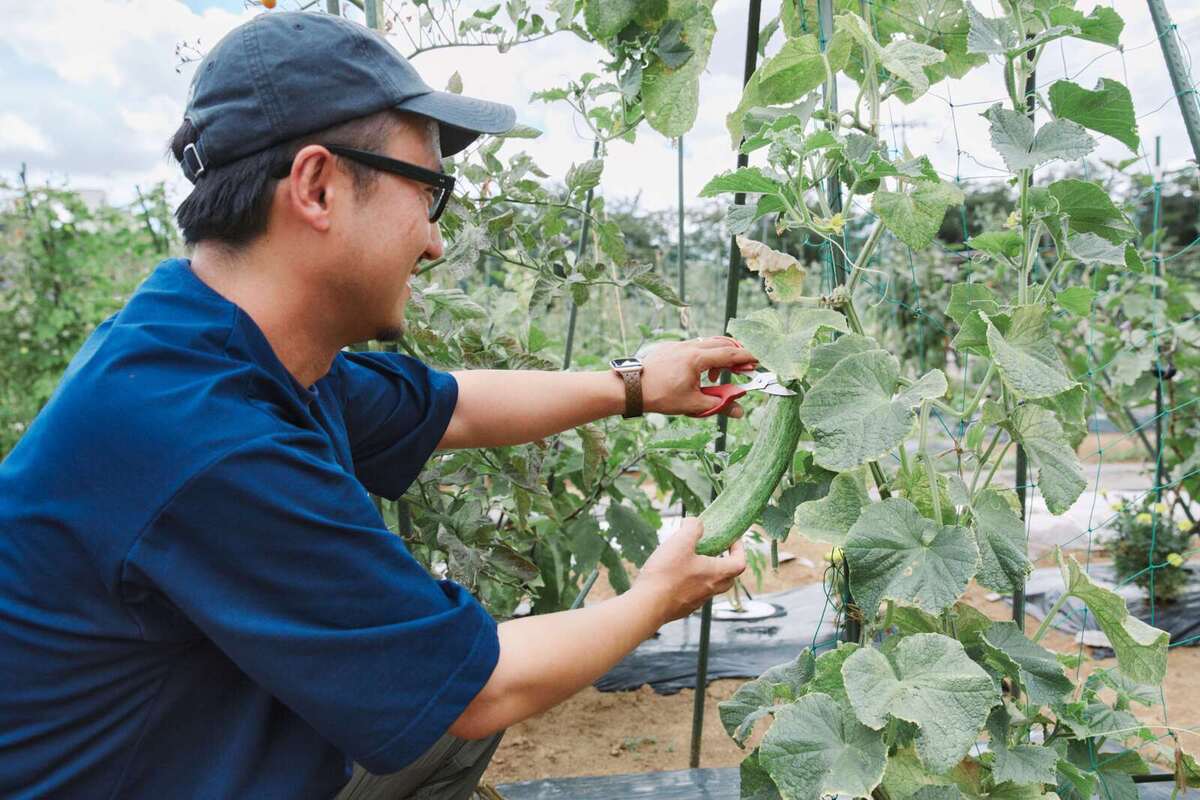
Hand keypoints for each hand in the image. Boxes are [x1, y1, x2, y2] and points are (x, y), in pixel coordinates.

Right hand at [631, 518, 746, 624]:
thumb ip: (693, 527)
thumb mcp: (681, 541)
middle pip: (728, 578)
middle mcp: (710, 590)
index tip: (731, 539)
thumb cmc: (667, 574)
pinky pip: (692, 594)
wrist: (647, 605)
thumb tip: (696, 523)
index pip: (740, 563)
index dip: (739, 549)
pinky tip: (673, 575)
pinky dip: (690, 583)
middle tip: (714, 550)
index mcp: (716, 573)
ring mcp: (696, 601)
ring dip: (705, 573)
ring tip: (689, 560)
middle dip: (725, 563)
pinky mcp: (682, 608)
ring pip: (709, 586)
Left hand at [640, 337, 758, 417]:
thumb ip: (719, 405)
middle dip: (736, 355)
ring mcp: (679, 345)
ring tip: (716, 378)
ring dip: (719, 356)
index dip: (747, 358)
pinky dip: (705, 356)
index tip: (759, 361)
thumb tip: (739, 411)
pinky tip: (699, 375)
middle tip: (745, 369)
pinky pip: (695, 346)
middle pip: (722, 343)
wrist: (631, 387)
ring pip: (708, 343)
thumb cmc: (660, 396)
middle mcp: (690, 346)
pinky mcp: (671, 347)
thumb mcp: (693, 404)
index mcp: (697, 358)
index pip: (730, 355)